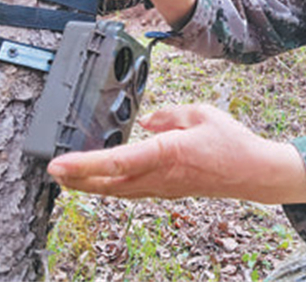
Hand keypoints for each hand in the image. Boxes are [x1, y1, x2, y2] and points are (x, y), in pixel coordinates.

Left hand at [47, 104, 305, 203]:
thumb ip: (169, 115)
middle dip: (76, 179)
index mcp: (167, 152)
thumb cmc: (231, 142)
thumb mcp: (202, 113)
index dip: (84, 164)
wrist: (252, 172)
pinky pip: (132, 192)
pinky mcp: (168, 192)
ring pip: (117, 191)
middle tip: (52, 171)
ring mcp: (164, 188)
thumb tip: (146, 122)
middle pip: (108, 183)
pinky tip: (104, 181)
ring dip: (90, 185)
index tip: (58, 163)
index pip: (117, 161)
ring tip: (69, 177)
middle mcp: (161, 176)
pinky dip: (111, 186)